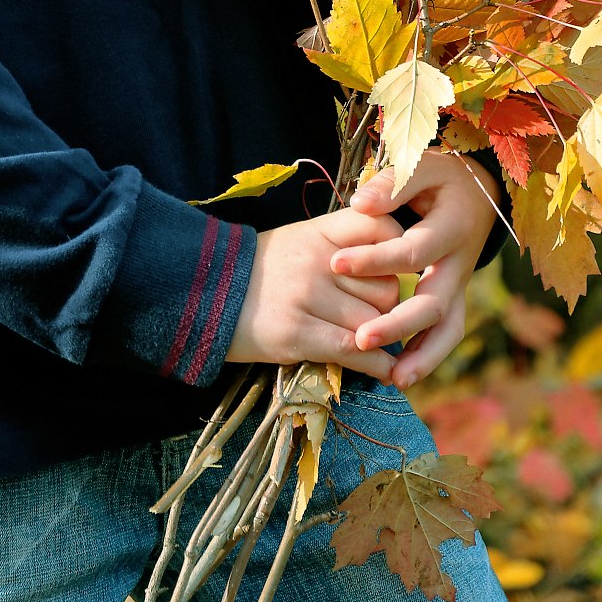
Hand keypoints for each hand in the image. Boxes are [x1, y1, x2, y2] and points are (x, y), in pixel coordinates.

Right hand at [226, 206, 404, 379]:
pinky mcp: (297, 334)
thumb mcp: (299, 240)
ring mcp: (308, 297)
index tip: (399, 269)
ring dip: (378, 339)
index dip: (399, 250)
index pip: (382, 228)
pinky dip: (377, 366)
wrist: (203, 291)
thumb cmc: (258, 269)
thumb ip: (343, 246)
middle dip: (389, 307)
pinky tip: (385, 372)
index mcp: (320, 231)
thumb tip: (393, 266)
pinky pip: (355, 351)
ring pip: (374, 323)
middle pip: (387, 287)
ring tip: (370, 343)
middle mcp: (319, 261)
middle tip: (375, 315)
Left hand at [328, 148, 500, 386]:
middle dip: (398, 324)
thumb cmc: (440, 177)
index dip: (375, 259)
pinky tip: (400, 375)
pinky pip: (447, 332)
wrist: (478, 191)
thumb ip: (391, 186)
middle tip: (361, 339)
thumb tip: (360, 205)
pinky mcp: (455, 297)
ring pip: (449, 328)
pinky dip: (427, 355)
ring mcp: (461, 284)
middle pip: (435, 302)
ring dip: (423, 356)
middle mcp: (461, 263)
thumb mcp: (421, 167)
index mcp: (453, 227)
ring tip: (392, 378)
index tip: (335, 264)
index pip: (413, 251)